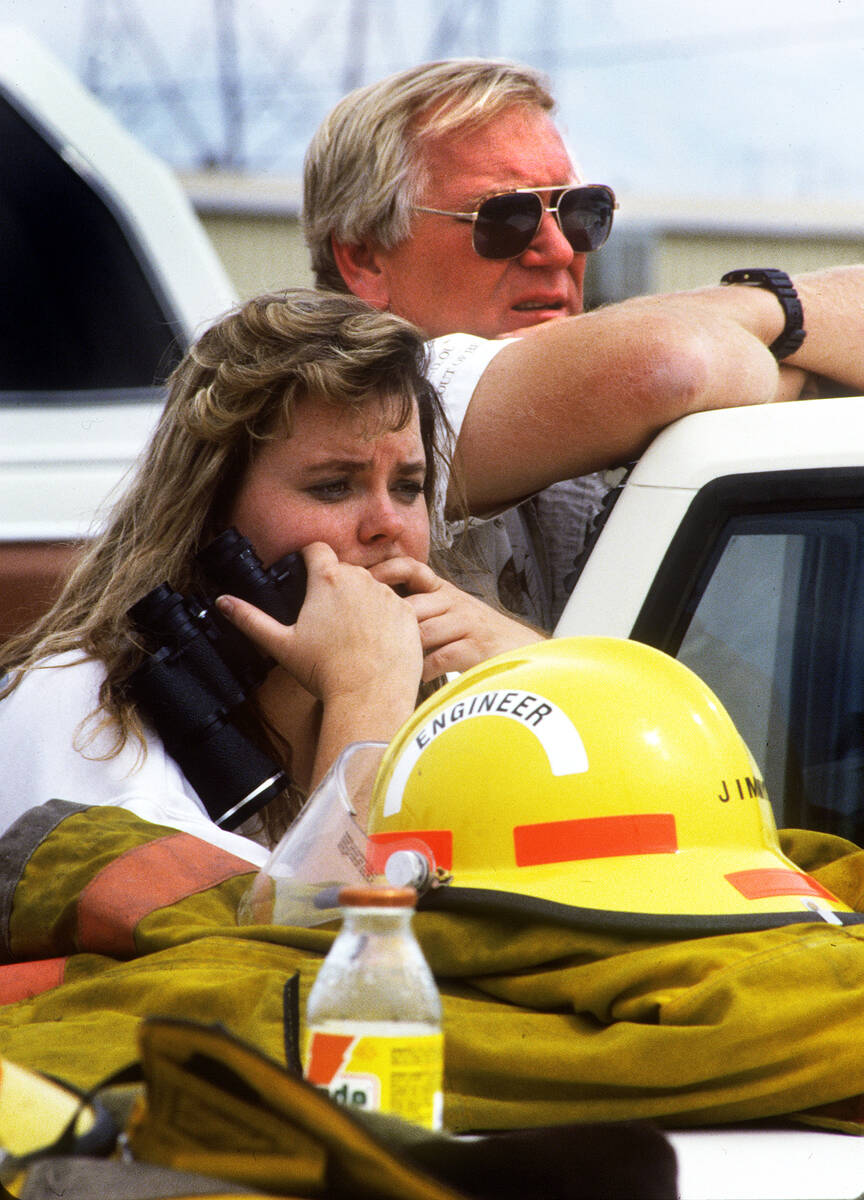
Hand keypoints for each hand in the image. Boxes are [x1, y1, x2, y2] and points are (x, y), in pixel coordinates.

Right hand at [215, 542, 422, 706]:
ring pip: (372, 587)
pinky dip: (385, 618)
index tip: (305, 571)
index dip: (308, 558)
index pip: (316, 549)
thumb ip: (250, 619)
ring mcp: (388, 594)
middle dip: (334, 586)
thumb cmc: (324, 672)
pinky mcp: (409, 612)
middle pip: (344, 570)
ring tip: (352, 633)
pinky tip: (375, 642)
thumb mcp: (281, 645)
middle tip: (326, 617)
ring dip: (362, 601)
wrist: (371, 695)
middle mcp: (361, 578)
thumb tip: (222, 603)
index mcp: (327, 579)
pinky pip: (395, 606)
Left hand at [368, 556, 544, 679]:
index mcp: (445, 590)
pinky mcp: (475, 647)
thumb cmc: (477, 635)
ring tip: (392, 663)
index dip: (386, 571)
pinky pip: (439, 658)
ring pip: (423, 633)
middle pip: (411, 607)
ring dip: (406, 651)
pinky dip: (424, 670)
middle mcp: (454, 602)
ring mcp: (466, 624)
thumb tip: (376, 610)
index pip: (412, 568)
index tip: (364, 582)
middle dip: (389, 624)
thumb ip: (421, 608)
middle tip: (368, 639)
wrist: (520, 650)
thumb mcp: (451, 611)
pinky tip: (417, 678)